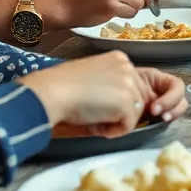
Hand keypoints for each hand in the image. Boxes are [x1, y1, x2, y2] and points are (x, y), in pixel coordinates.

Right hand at [20, 52, 186, 137]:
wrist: (51, 92)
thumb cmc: (63, 89)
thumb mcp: (94, 78)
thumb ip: (114, 85)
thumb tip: (129, 105)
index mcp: (119, 59)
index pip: (135, 84)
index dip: (124, 101)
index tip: (112, 107)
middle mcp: (127, 67)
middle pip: (138, 99)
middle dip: (121, 113)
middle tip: (95, 115)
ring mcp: (129, 83)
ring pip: (136, 113)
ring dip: (116, 122)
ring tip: (93, 118)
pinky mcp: (127, 101)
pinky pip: (129, 125)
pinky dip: (114, 131)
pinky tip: (96, 125)